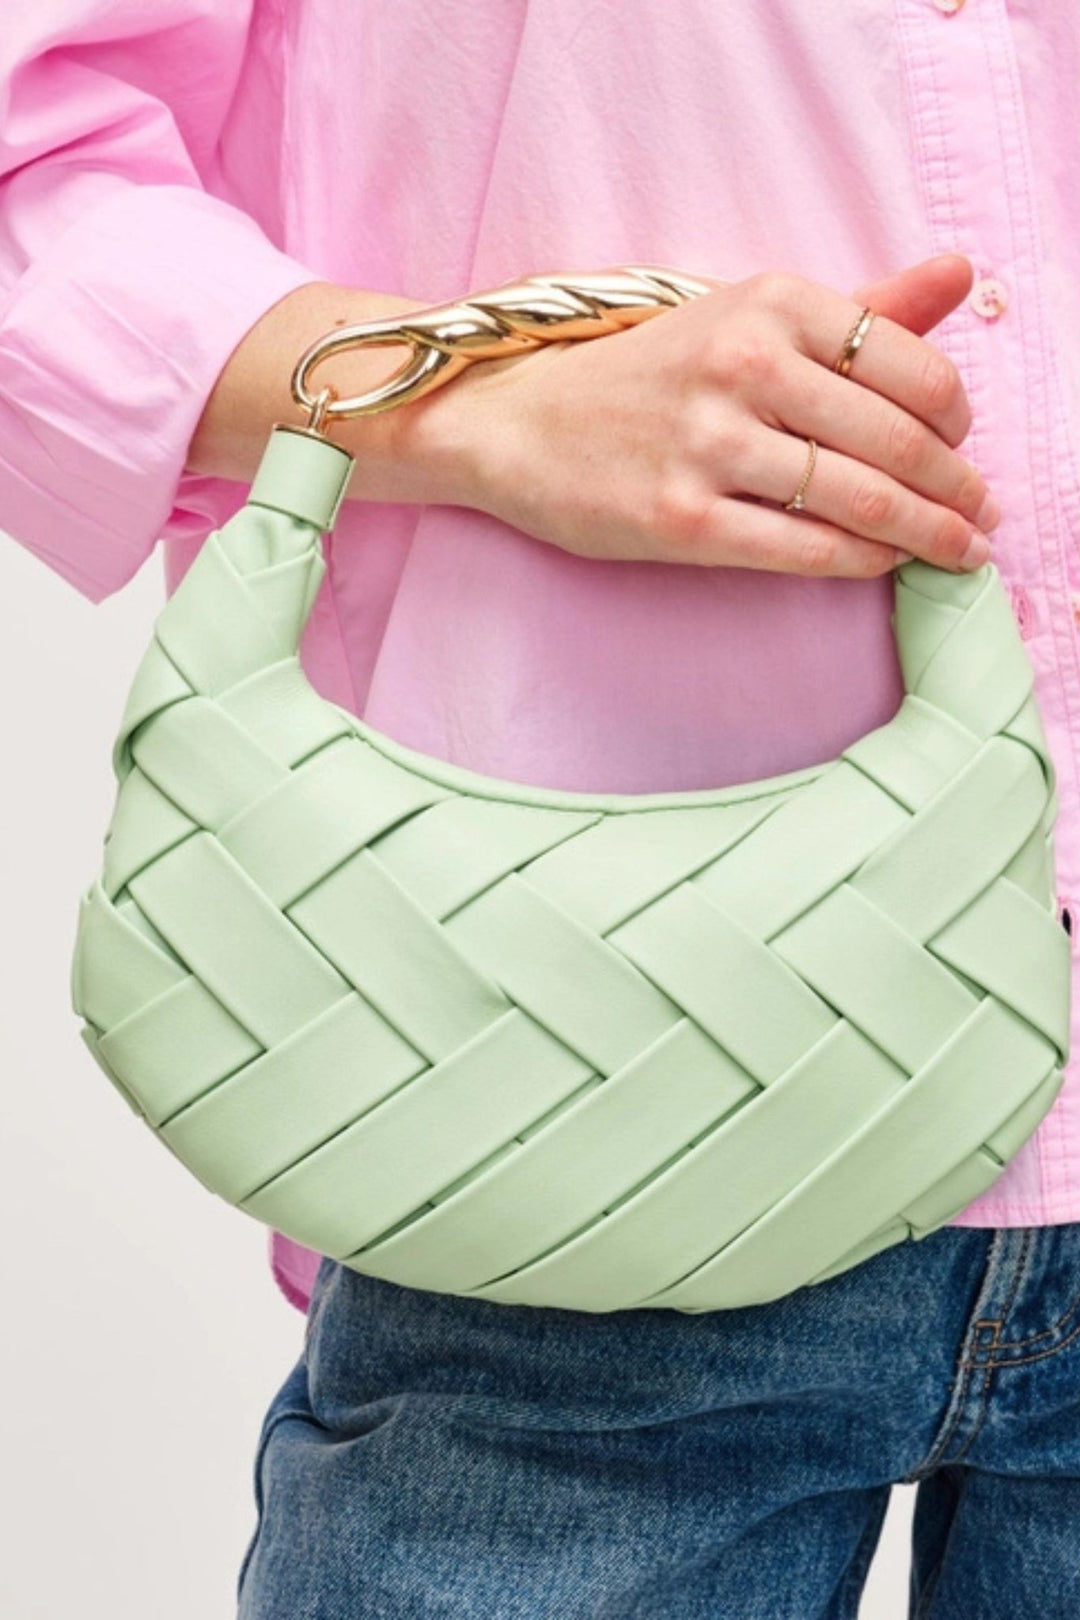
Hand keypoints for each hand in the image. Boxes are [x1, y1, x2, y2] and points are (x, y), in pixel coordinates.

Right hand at [414, 253, 997, 576]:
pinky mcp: (680, 519)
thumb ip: (857, 306)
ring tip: (959, 550)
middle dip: (957, 487)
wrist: (520, 422)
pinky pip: (804, 548)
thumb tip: (961, 273)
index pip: (909, 363)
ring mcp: (709, 444)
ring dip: (928, 533)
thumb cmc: (644, 375)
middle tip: (981, 515)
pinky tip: (885, 564)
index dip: (956, 415)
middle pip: (897, 437)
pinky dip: (862, 561)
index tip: (962, 444)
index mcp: (769, 302)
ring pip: (860, 498)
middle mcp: (744, 364)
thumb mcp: (744, 317)